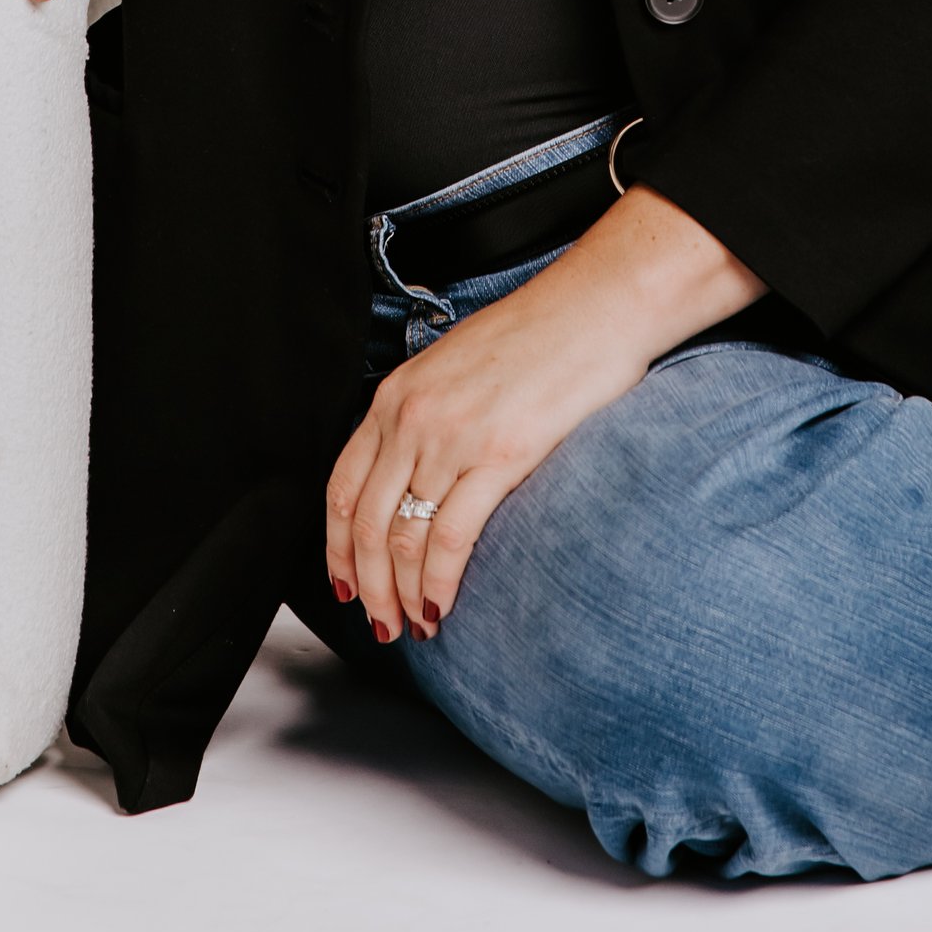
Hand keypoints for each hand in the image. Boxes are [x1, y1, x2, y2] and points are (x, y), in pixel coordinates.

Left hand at [325, 185, 763, 643]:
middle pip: (365, 522)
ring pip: (403, 536)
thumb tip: (417, 476)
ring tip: (414, 624)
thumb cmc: (537, 335)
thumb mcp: (455, 366)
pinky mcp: (500, 456)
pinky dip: (440, 581)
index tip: (343, 582)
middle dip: (367, 584)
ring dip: (403, 593)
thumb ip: (426, 416)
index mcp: (396, 396)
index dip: (337, 546)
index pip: (343, 487)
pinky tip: (443, 605)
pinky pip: (452, 536)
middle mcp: (412, 417)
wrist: (594, 307)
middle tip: (379, 621)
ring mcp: (452, 437)